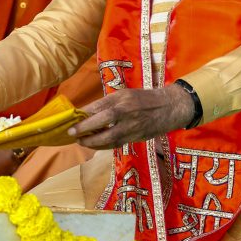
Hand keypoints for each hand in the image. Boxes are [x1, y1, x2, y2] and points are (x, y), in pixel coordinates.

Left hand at [67, 84, 193, 150]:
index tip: (71, 120)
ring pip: (109, 138)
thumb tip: (85, 113)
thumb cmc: (143, 99)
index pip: (99, 107)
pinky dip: (104, 146)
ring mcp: (133, 127)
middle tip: (73, 134)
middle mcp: (127, 113)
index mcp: (123, 99)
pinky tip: (95, 145)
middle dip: (85, 130)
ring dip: (93, 142)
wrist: (169, 108)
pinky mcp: (136, 138)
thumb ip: (106, 103)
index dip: (83, 115)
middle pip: (103, 123)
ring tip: (81, 141)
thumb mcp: (124, 94)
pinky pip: (117, 144)